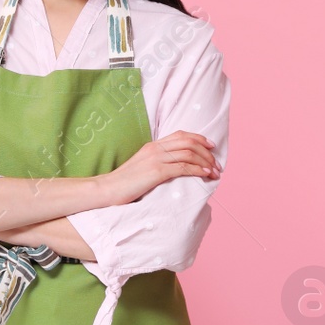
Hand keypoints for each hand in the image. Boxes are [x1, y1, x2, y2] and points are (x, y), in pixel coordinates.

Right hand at [97, 131, 218, 205]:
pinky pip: (183, 167)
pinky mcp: (156, 172)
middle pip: (189, 142)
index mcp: (152, 146)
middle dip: (207, 153)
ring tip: (215, 172)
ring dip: (206, 162)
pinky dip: (198, 170)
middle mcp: (155, 148)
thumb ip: (157, 163)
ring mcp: (156, 159)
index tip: (211, 147)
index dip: (199, 138)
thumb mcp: (142, 168)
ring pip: (189, 153)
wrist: (107, 189)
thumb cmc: (124, 183)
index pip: (181, 135)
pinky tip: (205, 175)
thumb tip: (175, 168)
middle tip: (217, 164)